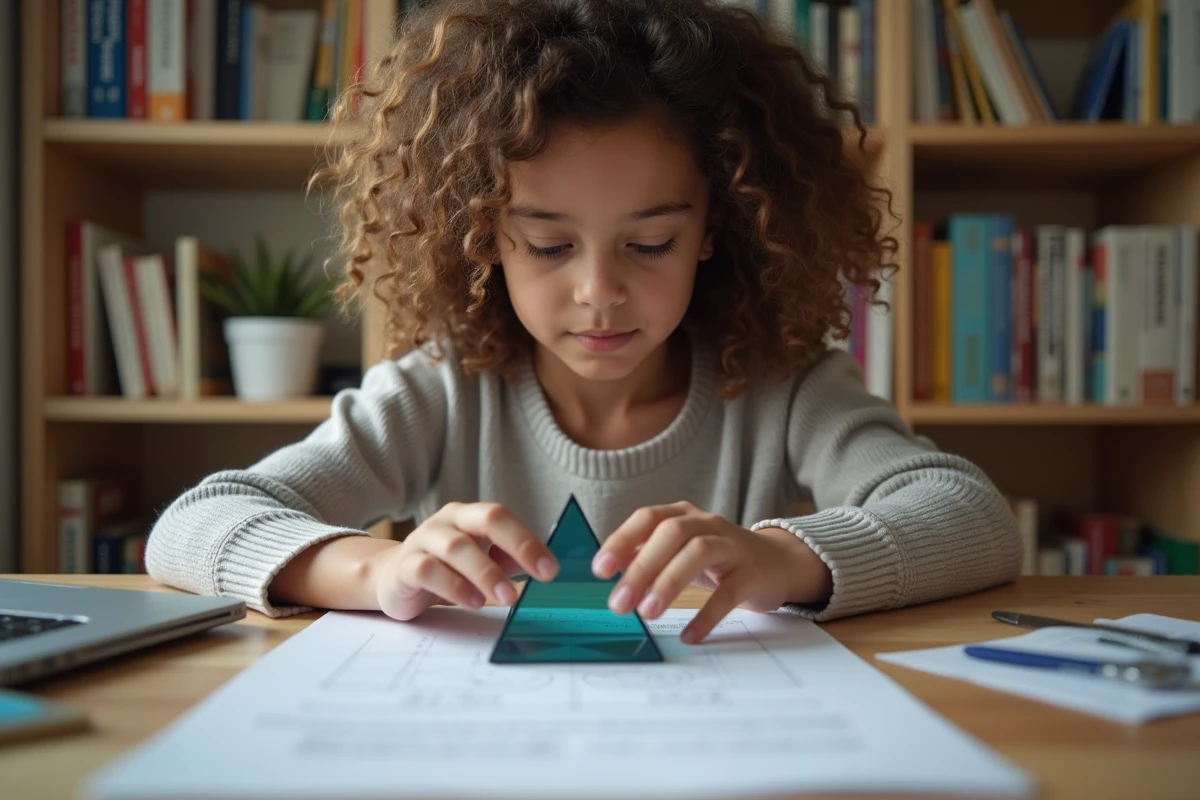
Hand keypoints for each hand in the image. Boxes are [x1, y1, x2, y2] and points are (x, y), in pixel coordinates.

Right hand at [364, 502, 557, 621]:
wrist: (390, 579)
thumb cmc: (444, 568)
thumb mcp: (479, 560)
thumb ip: (507, 560)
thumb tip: (543, 565)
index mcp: (468, 516)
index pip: (501, 516)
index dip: (527, 540)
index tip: (550, 568)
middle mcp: (446, 522)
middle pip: (484, 521)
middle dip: (516, 546)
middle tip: (541, 577)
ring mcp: (422, 542)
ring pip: (456, 547)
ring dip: (485, 572)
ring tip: (507, 597)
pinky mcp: (405, 568)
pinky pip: (428, 571)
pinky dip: (453, 587)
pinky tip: (472, 602)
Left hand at [592, 502, 831, 643]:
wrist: (776, 563)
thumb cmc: (717, 559)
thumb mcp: (679, 551)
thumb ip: (647, 555)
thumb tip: (611, 570)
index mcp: (682, 515)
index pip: (648, 518)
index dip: (622, 541)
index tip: (601, 570)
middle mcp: (706, 523)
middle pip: (671, 533)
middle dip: (642, 567)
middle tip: (619, 603)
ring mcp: (731, 546)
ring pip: (698, 553)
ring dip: (669, 582)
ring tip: (648, 613)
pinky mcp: (751, 574)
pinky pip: (728, 593)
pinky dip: (706, 614)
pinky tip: (689, 635)